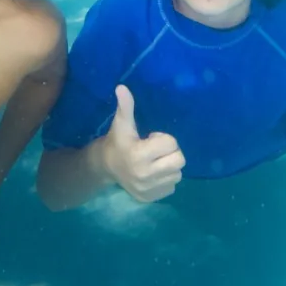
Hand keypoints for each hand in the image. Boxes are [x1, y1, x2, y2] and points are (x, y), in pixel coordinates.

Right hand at [95, 85, 185, 201]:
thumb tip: (122, 87)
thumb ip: (126, 107)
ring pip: (177, 174)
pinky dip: (166, 179)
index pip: (171, 143)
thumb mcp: (122, 124)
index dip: (163, 138)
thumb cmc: (118, 142)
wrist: (106, 168)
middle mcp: (145, 175)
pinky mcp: (151, 198)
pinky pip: (172, 186)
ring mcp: (149, 189)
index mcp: (138, 155)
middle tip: (157, 151)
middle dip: (171, 153)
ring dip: (169, 166)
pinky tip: (154, 173)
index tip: (150, 138)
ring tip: (155, 162)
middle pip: (179, 160)